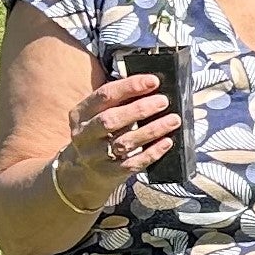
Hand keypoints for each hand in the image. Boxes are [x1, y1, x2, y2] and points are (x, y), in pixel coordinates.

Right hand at [52, 72, 178, 209]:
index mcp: (81, 114)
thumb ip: (118, 99)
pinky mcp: (109, 173)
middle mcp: (84, 135)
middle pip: (111, 120)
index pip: (105, 95)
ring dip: (151, 130)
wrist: (83, 172)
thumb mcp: (98, 113)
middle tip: (163, 101)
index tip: (153, 81)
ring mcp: (95, 156)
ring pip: (124, 142)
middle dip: (139, 109)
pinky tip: (167, 142)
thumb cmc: (99, 133)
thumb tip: (150, 83)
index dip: (130, 86)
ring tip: (173, 120)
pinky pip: (133, 163)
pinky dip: (151, 153)